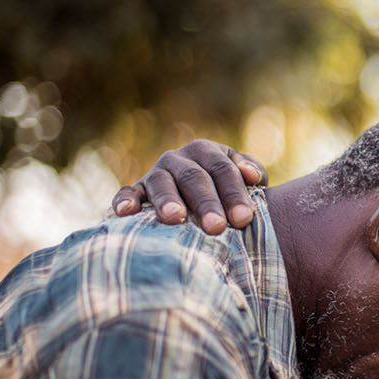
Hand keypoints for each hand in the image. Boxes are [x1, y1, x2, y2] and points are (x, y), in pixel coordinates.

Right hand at [111, 139, 267, 235]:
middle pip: (193, 178)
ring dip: (168, 200)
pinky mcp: (136, 191)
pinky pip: (127, 193)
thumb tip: (252, 176)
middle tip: (217, 227)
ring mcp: (155, 174)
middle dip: (206, 203)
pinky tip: (126, 212)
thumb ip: (253, 173)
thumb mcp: (246, 179)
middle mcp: (178, 159)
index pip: (222, 170)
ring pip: (161, 183)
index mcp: (206, 151)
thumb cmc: (229, 193)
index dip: (234, 193)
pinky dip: (124, 200)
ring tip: (176, 217)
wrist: (201, 201)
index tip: (243, 219)